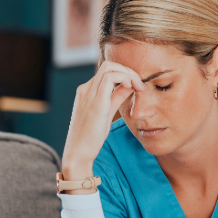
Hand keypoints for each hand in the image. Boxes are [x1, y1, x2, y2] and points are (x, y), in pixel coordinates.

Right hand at [61, 61, 145, 178]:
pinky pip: (111, 77)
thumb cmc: (90, 137)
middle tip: (140, 85)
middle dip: (128, 70)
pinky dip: (125, 77)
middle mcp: (86, 89)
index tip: (137, 87)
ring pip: (110, 67)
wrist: (78, 152)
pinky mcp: (96, 101)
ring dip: (128, 73)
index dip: (125, 75)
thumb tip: (129, 87)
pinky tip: (132, 89)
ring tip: (138, 87)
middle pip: (109, 65)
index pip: (107, 72)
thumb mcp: (106, 114)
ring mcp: (89, 93)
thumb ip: (116, 98)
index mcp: (86, 92)